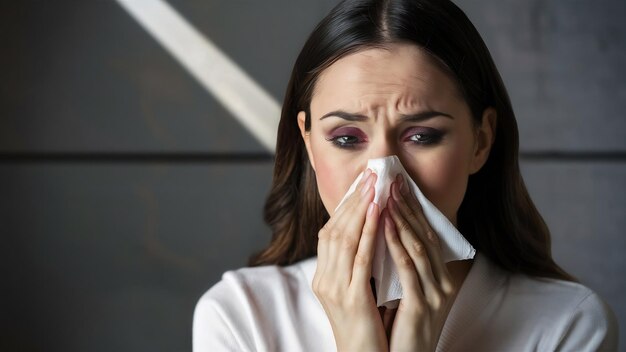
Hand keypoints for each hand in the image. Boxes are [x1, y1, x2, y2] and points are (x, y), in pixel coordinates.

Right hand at [313, 169, 387, 350]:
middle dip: (353, 201)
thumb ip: (355, 266)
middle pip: (334, 230)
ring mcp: (334, 288)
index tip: (360, 185)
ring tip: (375, 186)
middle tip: (369, 176)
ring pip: (344, 238)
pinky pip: (360, 256)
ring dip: (361, 209)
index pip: (329, 233)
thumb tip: (368, 235)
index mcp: (322, 277)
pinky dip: (368, 231)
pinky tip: (379, 212)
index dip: (344, 207)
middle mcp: (323, 279)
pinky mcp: (351, 296)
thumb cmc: (365, 327)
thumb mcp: (354, 293)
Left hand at [382, 174, 455, 351]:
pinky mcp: (422, 305)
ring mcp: (435, 293)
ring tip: (387, 195)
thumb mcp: (407, 290)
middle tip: (392, 180)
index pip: (427, 233)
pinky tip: (384, 224)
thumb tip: (388, 230)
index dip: (413, 208)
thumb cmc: (402, 325)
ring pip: (418, 246)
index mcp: (440, 275)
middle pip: (426, 234)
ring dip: (401, 218)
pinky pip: (408, 268)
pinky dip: (396, 243)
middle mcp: (443, 281)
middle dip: (408, 205)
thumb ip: (404, 264)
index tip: (398, 184)